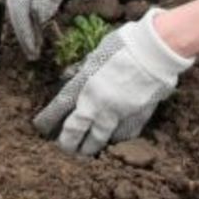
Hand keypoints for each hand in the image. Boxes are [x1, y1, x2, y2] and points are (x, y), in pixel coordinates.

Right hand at [4, 0, 86, 59]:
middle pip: (14, 8)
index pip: (22, 9)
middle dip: (22, 33)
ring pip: (13, 2)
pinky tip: (29, 21)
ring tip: (32, 42)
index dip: (27, 32)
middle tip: (33, 54)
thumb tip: (39, 16)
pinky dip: (21, 10)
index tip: (34, 51)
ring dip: (21, 24)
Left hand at [34, 10, 193, 156]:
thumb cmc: (127, 45)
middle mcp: (100, 102)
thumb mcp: (98, 53)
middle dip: (69, 142)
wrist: (158, 51)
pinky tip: (113, 140)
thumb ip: (85, 69)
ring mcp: (119, 113)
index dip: (50, 119)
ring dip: (91, 146)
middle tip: (65, 149)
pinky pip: (124, 134)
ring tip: (86, 153)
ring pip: (101, 137)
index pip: (62, 106)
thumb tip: (73, 77)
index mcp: (87, 83)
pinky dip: (117, 138)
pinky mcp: (138, 117)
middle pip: (78, 129)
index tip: (41, 127)